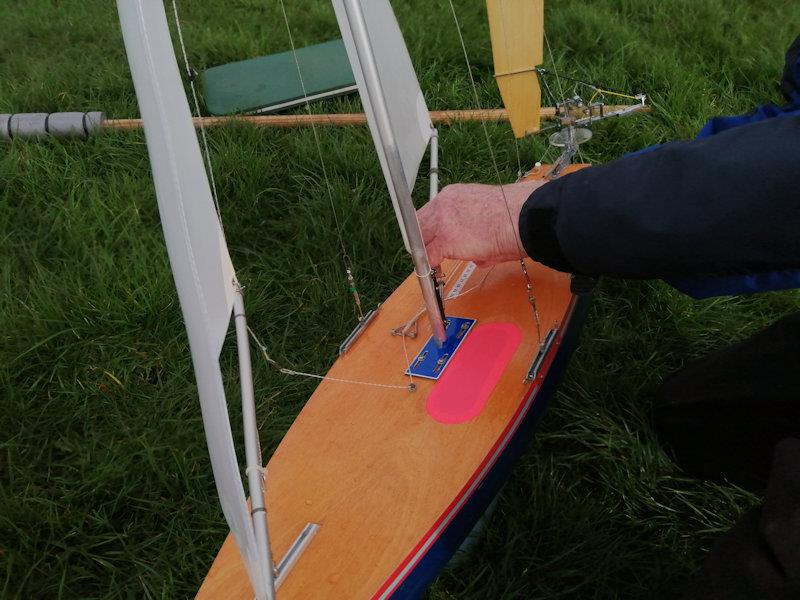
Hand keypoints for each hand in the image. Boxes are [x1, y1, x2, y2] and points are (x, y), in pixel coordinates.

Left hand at [418, 181, 546, 267]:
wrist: (524, 217)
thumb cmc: (516, 213)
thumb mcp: (487, 210)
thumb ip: (474, 224)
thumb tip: (477, 247)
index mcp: (454, 194)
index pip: (432, 212)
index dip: (433, 229)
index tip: (436, 239)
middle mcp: (443, 204)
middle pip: (419, 223)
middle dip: (425, 239)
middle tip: (432, 253)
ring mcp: (442, 222)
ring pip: (420, 238)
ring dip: (427, 251)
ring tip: (436, 263)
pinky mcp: (445, 242)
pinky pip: (429, 257)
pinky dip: (432, 266)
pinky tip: (438, 272)